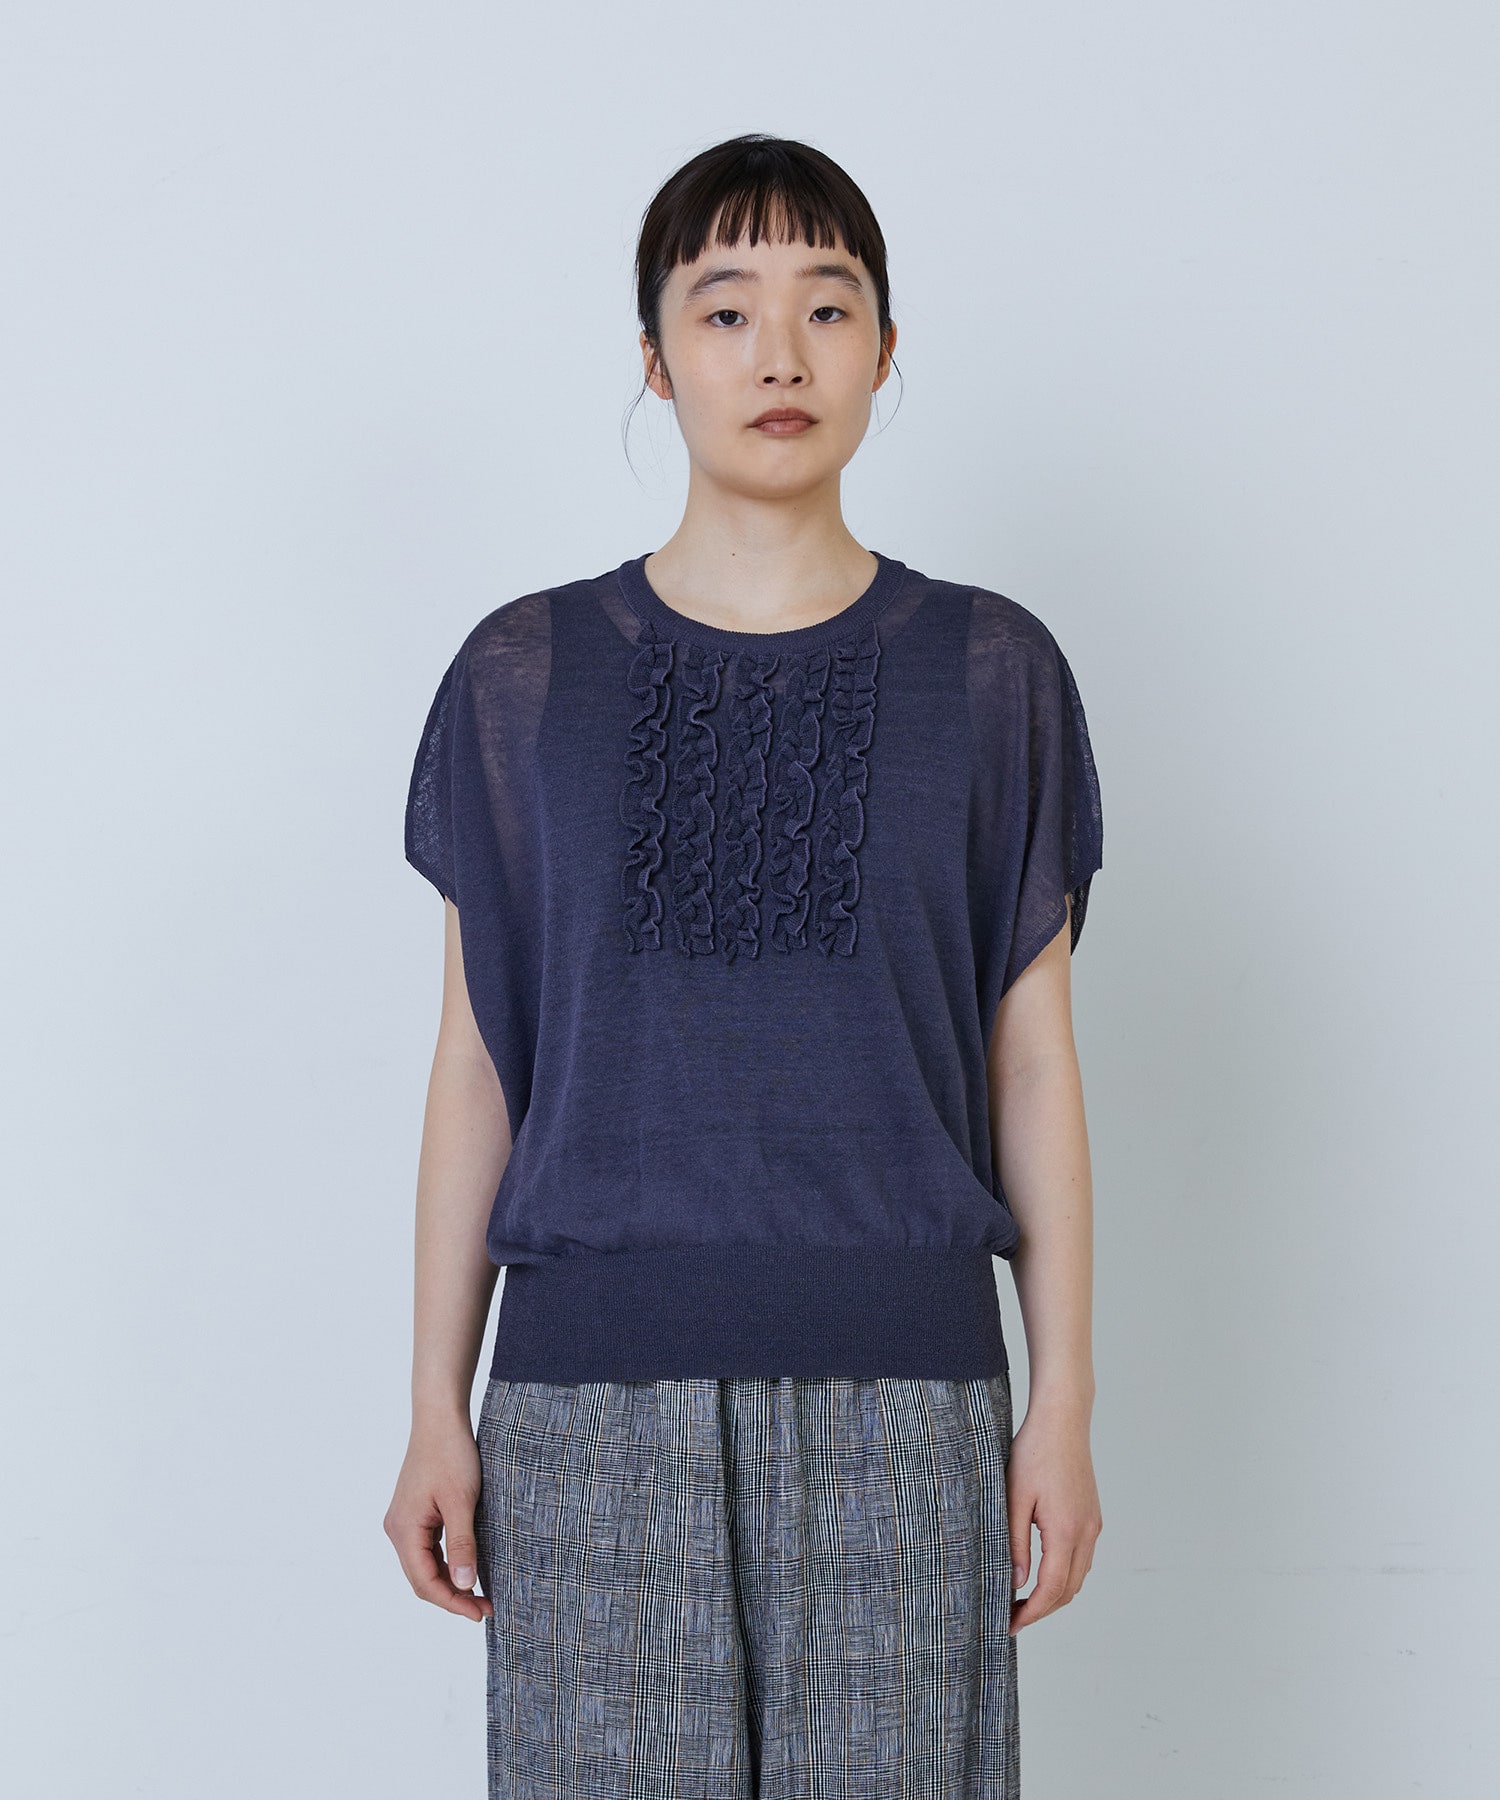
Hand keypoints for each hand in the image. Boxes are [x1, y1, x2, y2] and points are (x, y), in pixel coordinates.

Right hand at [384, 1416, 493, 1622]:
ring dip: (450, 1580)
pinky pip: (428, 1547)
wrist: (440, 1418)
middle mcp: (398, 1529)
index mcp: (404, 1530)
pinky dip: (446, 1561)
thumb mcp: (461, 1502)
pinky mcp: (415, 1512)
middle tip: (485, 1607)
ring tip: (479, 1593)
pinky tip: (467, 1565)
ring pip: (424, 1564)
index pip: (424, 1582)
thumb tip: (464, 1585)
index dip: (452, 1602)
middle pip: (422, 1577)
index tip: (480, 1613)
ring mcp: (405, 1520)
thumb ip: (462, 1544)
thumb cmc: (451, 1454)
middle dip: (452, 1596)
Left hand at [1006, 1399, 1101, 1632]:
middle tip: (1011, 1617)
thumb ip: (1014, 1542)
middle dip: (1042, 1610)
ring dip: (1054, 1595)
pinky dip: (1064, 1575)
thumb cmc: (1034, 1452)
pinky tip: (1040, 1572)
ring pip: (1078, 1577)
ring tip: (1022, 1599)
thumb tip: (1016, 1582)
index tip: (1009, 1625)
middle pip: (1069, 1590)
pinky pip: (1082, 1558)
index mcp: (1066, 1531)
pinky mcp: (1092, 1516)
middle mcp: (1086, 1533)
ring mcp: (1093, 1524)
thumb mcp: (1014, 1497)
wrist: (1063, 1420)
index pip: (1051, 1589)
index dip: (1031, 1613)